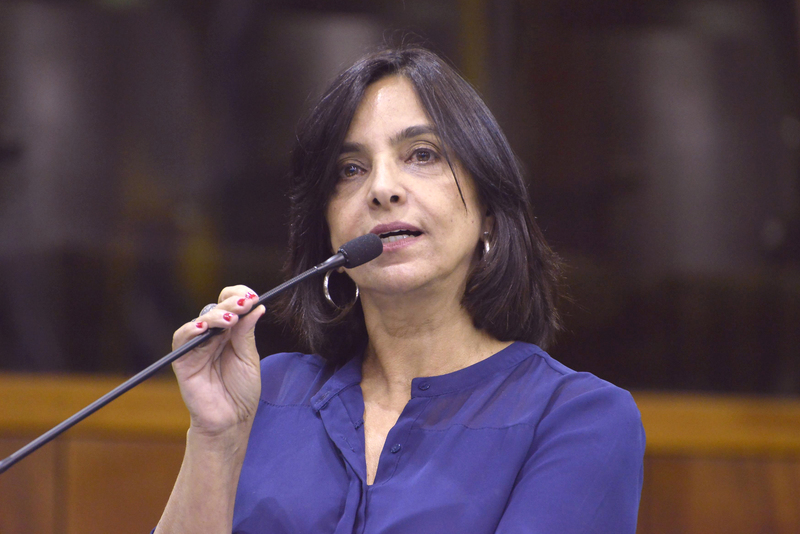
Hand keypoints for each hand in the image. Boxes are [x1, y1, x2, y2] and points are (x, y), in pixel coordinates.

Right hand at [171, 286, 264, 437]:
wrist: (231, 420)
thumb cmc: (242, 392)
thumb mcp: (249, 358)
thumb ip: (247, 333)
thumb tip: (257, 307)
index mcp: (230, 332)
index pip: (230, 304)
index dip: (239, 296)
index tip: (253, 297)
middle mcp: (212, 335)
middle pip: (216, 308)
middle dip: (232, 304)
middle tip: (245, 304)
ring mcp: (197, 346)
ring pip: (201, 320)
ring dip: (215, 315)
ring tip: (230, 319)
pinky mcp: (183, 360)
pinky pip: (181, 338)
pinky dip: (191, 330)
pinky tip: (204, 328)